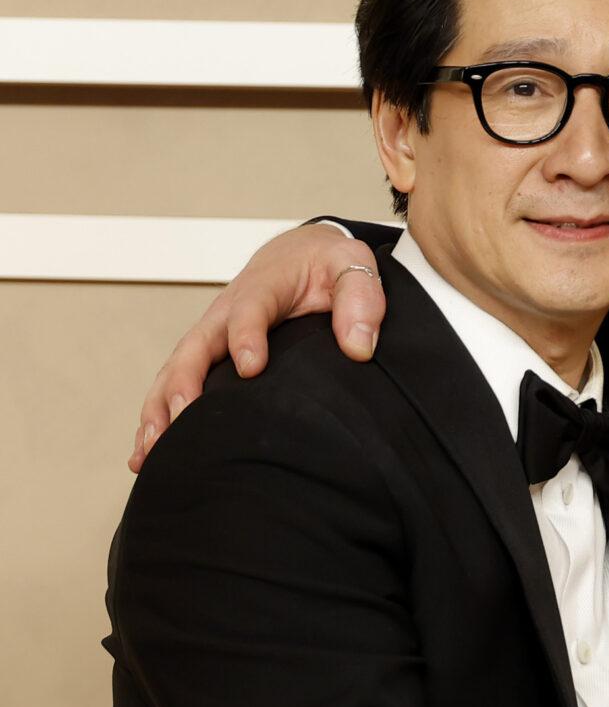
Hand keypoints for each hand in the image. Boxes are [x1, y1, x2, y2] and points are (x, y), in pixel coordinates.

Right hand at [131, 223, 387, 471]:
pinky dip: (158, 415)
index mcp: (264, 287)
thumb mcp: (354, 267)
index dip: (246, 336)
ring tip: (151, 450)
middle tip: (182, 419)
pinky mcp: (208, 354)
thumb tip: (359, 348)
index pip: (250, 310)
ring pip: (176, 371)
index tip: (251, 368)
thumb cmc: (328, 265)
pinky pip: (175, 384)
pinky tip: (149, 451)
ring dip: (160, 409)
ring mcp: (211, 334)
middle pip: (195, 347)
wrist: (302, 255)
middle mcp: (226, 312)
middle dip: (184, 383)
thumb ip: (361, 301)